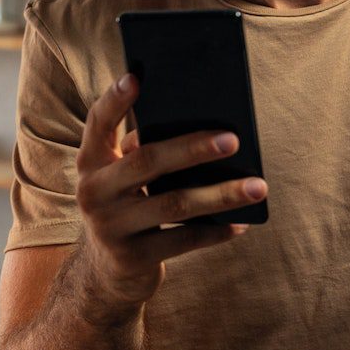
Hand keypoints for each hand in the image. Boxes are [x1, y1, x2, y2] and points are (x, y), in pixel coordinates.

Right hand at [70, 73, 265, 320]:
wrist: (105, 274)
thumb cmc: (127, 208)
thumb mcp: (123, 180)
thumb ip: (144, 152)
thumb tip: (208, 132)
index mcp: (91, 162)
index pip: (97, 123)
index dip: (115, 100)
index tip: (136, 76)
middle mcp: (93, 191)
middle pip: (147, 162)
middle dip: (192, 148)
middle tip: (233, 139)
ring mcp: (110, 227)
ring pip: (174, 205)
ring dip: (221, 194)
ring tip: (258, 186)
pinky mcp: (131, 258)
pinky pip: (183, 241)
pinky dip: (215, 231)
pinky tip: (242, 223)